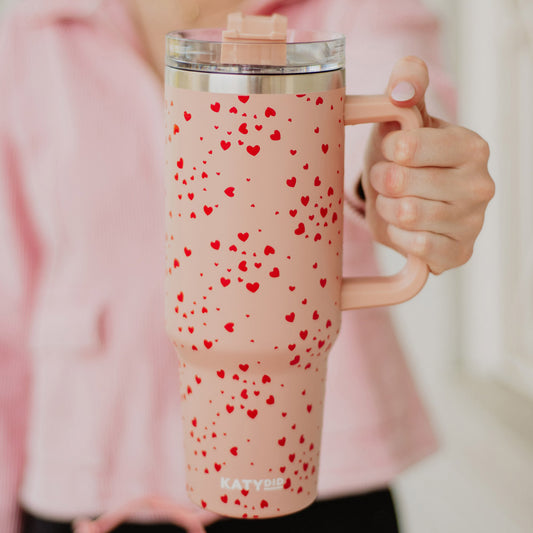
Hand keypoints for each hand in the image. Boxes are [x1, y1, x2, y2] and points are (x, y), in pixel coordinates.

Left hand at [362, 56, 494, 274]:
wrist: (407, 203)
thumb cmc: (404, 158)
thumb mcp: (403, 118)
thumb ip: (407, 86)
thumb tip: (403, 87)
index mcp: (471, 147)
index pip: (407, 146)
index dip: (386, 150)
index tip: (392, 152)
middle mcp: (481, 185)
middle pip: (401, 182)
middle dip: (382, 182)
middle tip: (388, 181)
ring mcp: (473, 223)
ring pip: (406, 214)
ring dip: (387, 209)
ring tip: (395, 202)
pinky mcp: (459, 253)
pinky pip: (415, 246)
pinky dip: (399, 237)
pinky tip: (404, 228)